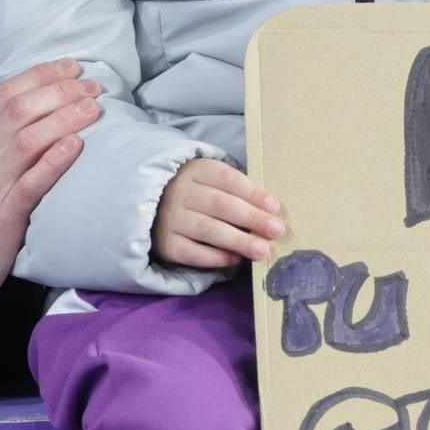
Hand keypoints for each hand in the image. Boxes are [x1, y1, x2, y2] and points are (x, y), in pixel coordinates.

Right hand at [0, 59, 100, 300]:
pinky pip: (31, 183)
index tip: (69, 67)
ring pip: (29, 140)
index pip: (4, 95)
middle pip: (21, 110)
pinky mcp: (7, 214)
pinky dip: (53, 162)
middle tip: (92, 84)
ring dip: (64, 119)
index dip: (39, 76)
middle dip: (59, 91)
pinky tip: (76, 145)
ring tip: (94, 108)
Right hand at [154, 158, 290, 271]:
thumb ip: (237, 192)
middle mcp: (181, 192)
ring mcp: (172, 219)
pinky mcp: (167, 244)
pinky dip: (217, 257)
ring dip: (239, 241)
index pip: (228, 179)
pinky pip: (194, 253)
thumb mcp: (212, 181)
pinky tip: (236, 259)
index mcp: (196, 170)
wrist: (152, 208)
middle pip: (221, 205)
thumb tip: (271, 212)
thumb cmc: (196, 194)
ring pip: (208, 229)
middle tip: (276, 230)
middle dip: (251, 217)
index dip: (252, 193)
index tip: (274, 207)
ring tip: (262, 250)